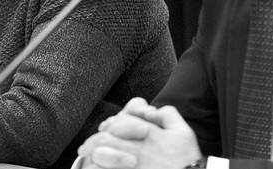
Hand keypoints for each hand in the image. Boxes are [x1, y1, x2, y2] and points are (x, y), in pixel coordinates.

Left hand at [79, 98, 201, 168]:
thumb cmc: (188, 160)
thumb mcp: (183, 132)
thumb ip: (167, 114)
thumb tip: (151, 109)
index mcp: (148, 135)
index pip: (119, 123)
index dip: (108, 126)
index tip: (102, 131)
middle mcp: (138, 150)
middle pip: (104, 140)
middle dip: (91, 143)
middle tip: (84, 149)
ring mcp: (133, 166)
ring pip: (102, 159)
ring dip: (92, 158)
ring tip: (86, 161)